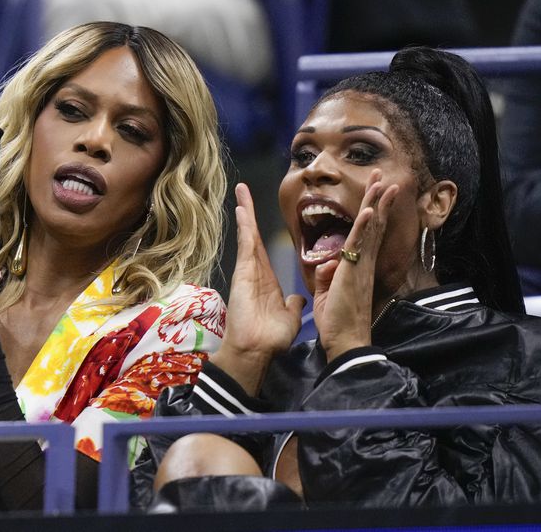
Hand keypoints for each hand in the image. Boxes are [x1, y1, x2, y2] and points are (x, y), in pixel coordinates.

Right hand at [213, 184, 304, 394]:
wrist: (257, 350)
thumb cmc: (271, 338)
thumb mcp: (290, 317)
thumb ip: (293, 305)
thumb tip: (299, 297)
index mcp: (267, 280)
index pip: (263, 248)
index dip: (259, 230)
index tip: (255, 213)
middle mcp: (255, 271)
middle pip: (252, 235)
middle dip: (248, 212)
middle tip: (243, 189)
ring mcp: (248, 270)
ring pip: (248, 235)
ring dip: (245, 212)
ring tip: (241, 190)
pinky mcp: (244, 272)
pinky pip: (246, 244)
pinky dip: (246, 226)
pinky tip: (243, 208)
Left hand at [312, 170, 398, 360]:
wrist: (344, 341)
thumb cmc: (337, 321)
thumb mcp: (326, 294)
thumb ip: (326, 276)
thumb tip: (326, 264)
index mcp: (358, 267)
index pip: (367, 233)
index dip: (372, 210)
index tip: (376, 190)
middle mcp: (364, 263)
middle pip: (374, 224)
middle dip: (378, 198)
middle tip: (383, 175)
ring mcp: (361, 267)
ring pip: (370, 230)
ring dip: (376, 204)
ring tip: (383, 182)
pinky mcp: (353, 273)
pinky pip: (359, 246)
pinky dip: (365, 227)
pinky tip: (371, 210)